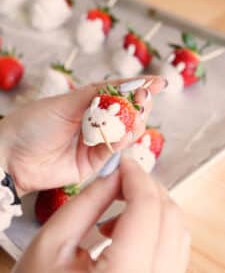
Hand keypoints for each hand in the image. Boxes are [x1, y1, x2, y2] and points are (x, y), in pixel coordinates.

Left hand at [0, 76, 164, 195]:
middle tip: (146, 98)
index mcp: (86, 102)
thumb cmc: (32, 124)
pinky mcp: (94, 161)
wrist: (13, 158)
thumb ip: (93, 96)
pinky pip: (115, 150)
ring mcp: (95, 141)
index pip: (117, 91)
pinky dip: (124, 140)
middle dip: (139, 104)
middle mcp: (93, 121)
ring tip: (139, 113)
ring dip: (135, 122)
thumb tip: (121, 87)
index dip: (138, 86)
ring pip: (125, 131)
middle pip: (125, 112)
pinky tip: (127, 132)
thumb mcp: (63, 103)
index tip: (158, 82)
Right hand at [13, 157, 189, 272]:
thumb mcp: (52, 242)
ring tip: (120, 206)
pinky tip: (127, 228)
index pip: (147, 210)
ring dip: (153, 207)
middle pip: (171, 220)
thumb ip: (87, 201)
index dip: (137, 177)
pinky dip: (156, 226)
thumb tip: (115, 172)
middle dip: (147, 188)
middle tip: (123, 177)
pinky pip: (173, 249)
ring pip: (178, 234)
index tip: (124, 161)